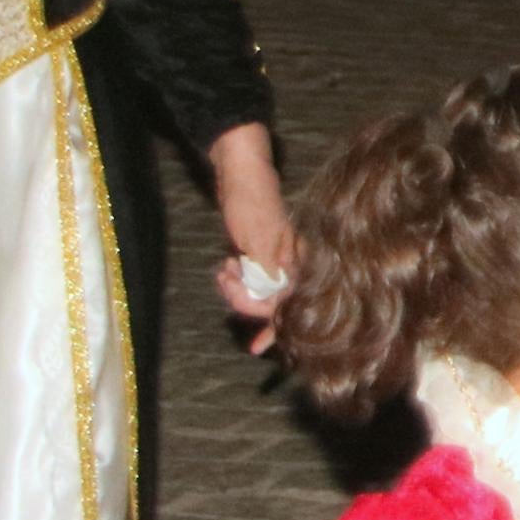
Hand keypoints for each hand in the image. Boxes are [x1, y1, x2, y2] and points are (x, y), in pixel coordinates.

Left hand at [208, 125, 296, 348]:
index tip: (258, 347)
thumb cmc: (251, 201)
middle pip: (271, 301)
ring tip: (224, 271)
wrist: (239, 172)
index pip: (289, 302)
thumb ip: (268, 271)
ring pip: (257, 291)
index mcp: (296, 260)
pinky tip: (225, 269)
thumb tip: (274, 301)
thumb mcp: (258, 237)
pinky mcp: (259, 254)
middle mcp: (289, 263)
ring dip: (236, 289)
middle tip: (225, 282)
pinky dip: (235, 281)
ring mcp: (274, 259)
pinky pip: (249, 280)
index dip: (275, 325)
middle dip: (244, 300)